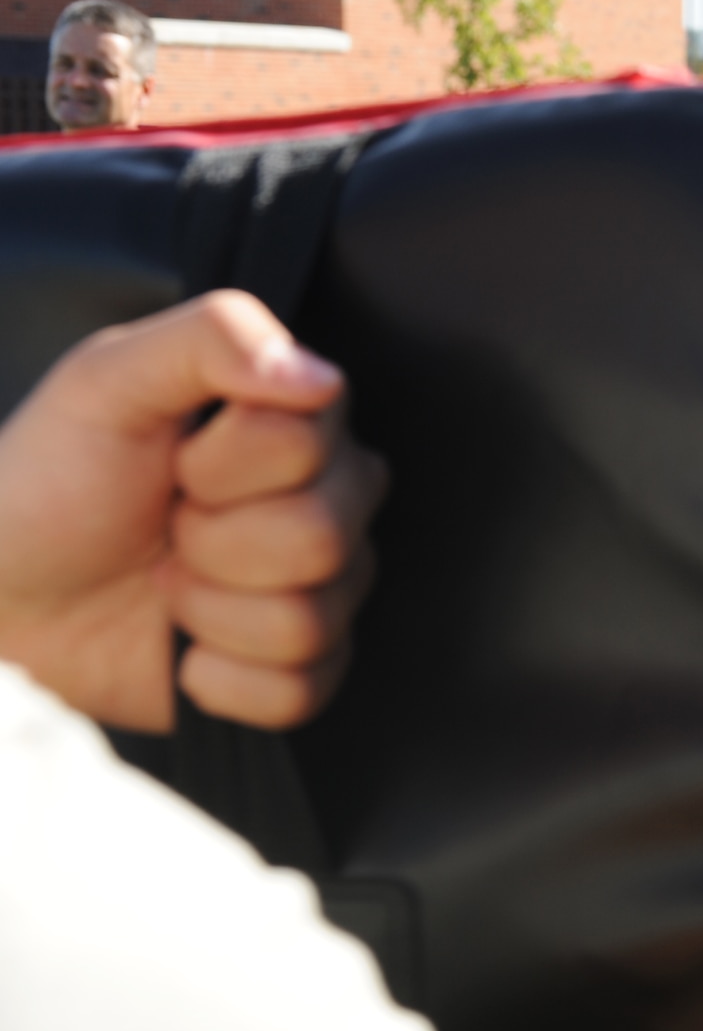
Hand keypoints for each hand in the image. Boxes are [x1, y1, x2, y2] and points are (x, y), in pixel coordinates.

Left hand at [0, 292, 387, 731]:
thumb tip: (318, 376)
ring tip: (165, 585)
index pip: (315, 445)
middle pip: (326, 538)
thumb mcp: (105, 381)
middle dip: (215, 543)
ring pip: (314, 620)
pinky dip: (221, 680)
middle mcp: (328, 504)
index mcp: (296, 425)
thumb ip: (213, 339)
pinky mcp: (296, 671)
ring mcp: (318, 592)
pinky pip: (302, 691)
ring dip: (210, 613)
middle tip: (164, 527)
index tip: (174, 461)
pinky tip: (183, 649)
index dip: (227, 466)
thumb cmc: (46, 483)